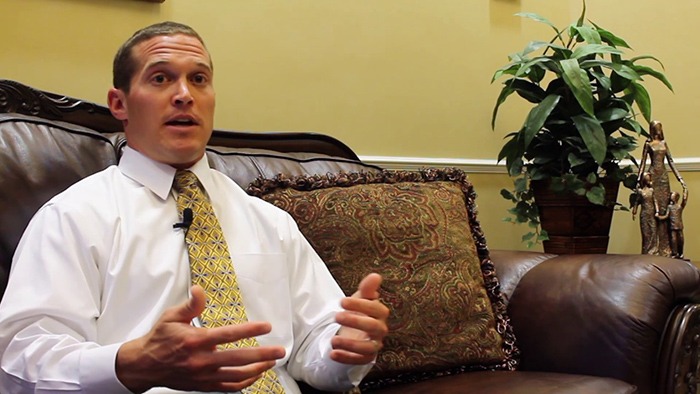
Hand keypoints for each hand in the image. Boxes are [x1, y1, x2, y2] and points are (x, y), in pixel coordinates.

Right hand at [116, 285, 285, 392]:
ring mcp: (203, 376)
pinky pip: (228, 387)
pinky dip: (244, 383)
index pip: (228, 335)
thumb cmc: (159, 339)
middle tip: (280, 350)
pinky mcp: (203, 386)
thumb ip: (190, 305)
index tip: (266, 327)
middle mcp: (201, 360)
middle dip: (262, 355)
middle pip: (238, 359)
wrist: (144, 366)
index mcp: (195, 341)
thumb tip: (199, 289)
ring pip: (236, 376)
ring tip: (272, 362)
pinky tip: (256, 375)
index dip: (249, 330)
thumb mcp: (171, 317)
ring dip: (257, 369)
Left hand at [332, 273, 389, 364]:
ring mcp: (374, 344)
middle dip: (355, 321)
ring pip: (369, 347)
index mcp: (380, 314)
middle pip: (374, 327)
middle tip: (336, 316)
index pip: (376, 309)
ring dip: (351, 344)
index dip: (361, 305)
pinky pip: (360, 360)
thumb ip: (367, 288)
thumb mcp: (361, 298)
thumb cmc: (360, 311)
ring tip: (333, 340)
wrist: (356, 330)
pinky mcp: (367, 357)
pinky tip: (333, 353)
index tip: (342, 301)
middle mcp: (380, 330)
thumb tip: (376, 275)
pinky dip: (347, 358)